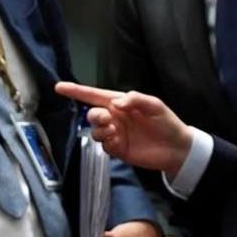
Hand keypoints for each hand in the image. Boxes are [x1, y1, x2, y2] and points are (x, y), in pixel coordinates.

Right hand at [54, 82, 190, 174]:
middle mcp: (115, 117)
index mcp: (121, 103)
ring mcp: (115, 134)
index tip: (59, 87)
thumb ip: (135, 100)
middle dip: (96, 116)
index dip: (77, 91)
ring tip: (115, 133)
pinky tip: (118, 142)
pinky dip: (107, 143)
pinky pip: (103, 145)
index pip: (95, 95)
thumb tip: (116, 103)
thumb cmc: (167, 123)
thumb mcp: (155, 106)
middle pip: (92, 114)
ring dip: (101, 130)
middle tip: (109, 120)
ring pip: (95, 131)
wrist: (177, 149)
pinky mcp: (118, 149)